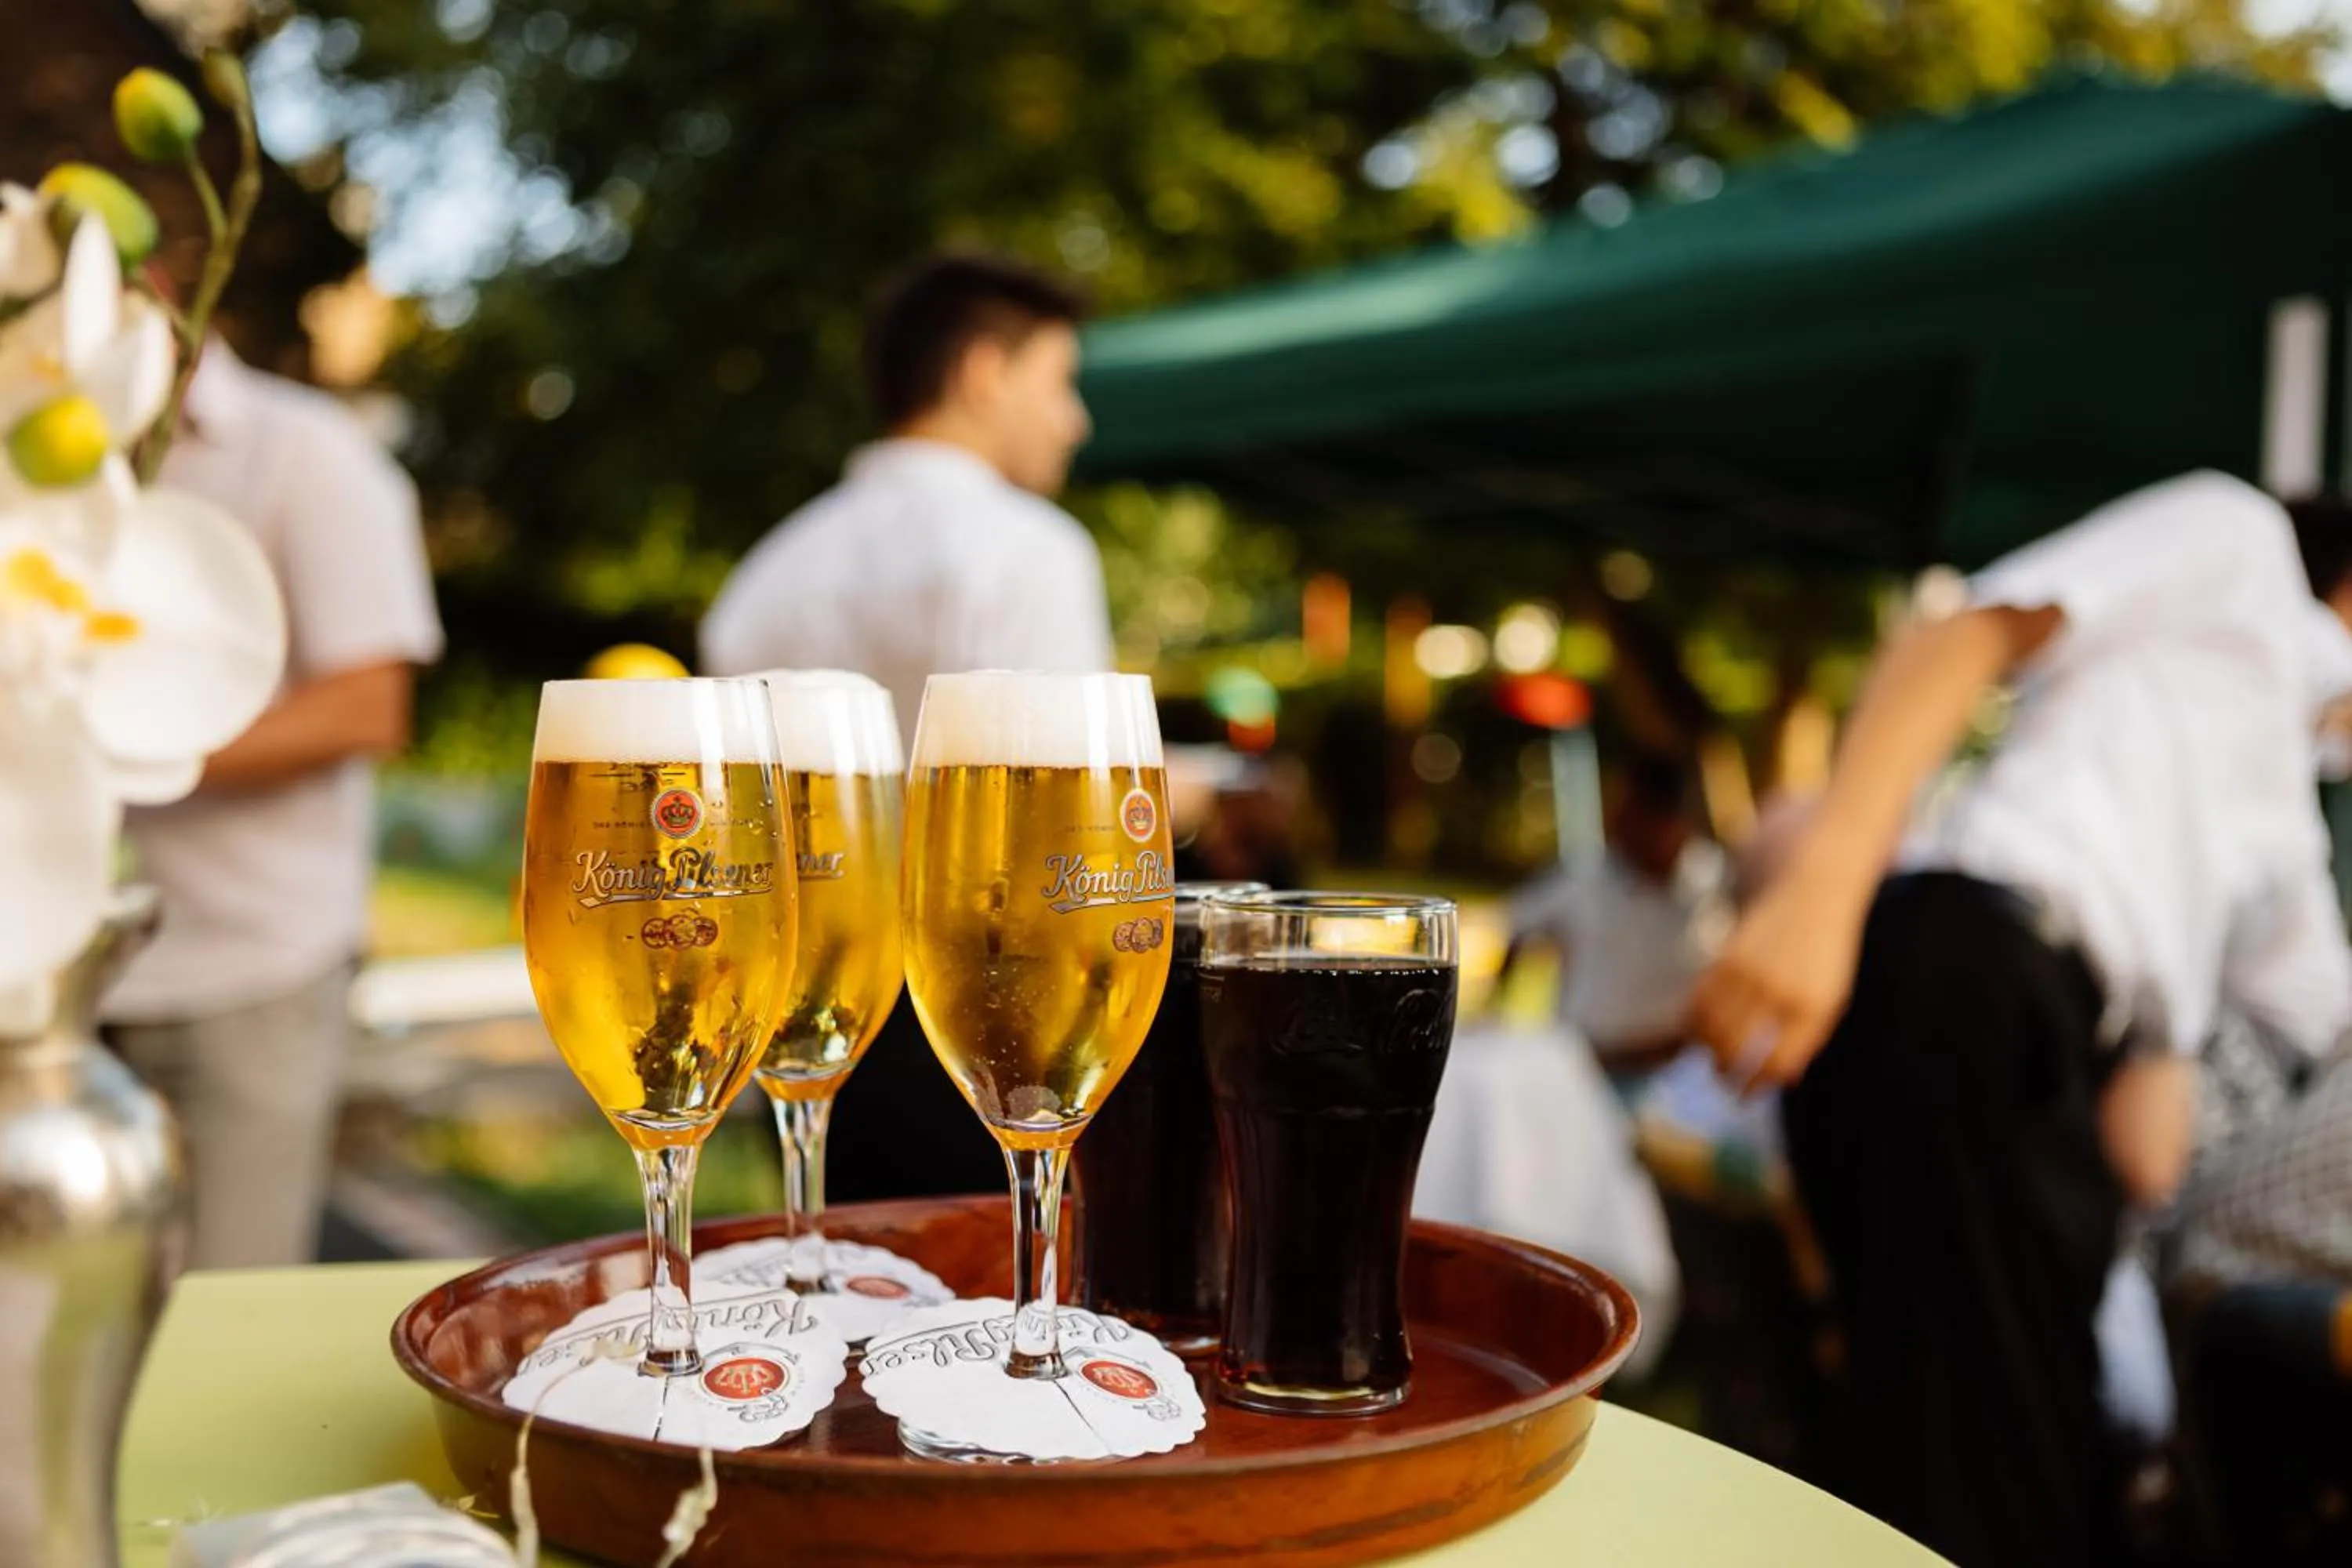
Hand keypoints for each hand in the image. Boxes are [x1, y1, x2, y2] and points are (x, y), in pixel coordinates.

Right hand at [1692, 856, 1872, 1093]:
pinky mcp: (1727, 956)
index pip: (1774, 1063)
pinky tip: (1701, 1030)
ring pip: (1711, 1028)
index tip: (1745, 1095)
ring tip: (1711, 1060)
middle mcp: (1779, 992)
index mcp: (1812, 1008)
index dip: (1755, 1086)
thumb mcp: (1830, 998)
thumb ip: (1806, 1037)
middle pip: (1736, 1049)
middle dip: (1725, 1073)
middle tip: (1723, 1082)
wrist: (1813, 891)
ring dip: (1706, 1050)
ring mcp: (1750, 973)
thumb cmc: (1825, 952)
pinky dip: (1696, 1021)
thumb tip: (1778, 1078)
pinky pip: (1701, 1001)